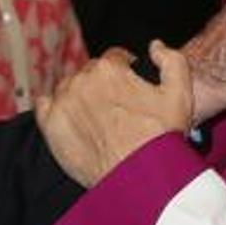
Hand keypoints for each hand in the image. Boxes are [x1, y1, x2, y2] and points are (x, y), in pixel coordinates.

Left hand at [36, 42, 191, 187]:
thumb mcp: (180, 93)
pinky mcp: (50, 125)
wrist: (140, 178)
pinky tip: (72, 121)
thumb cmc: (160, 138)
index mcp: (110, 68)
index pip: (115, 58)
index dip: (126, 71)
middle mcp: (82, 80)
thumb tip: (155, 46)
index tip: (130, 88)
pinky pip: (45, 105)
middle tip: (118, 109)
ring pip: (69, 88)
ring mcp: (63, 102)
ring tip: (98, 119)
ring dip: (81, 96)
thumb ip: (172, 60)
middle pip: (91, 73)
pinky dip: (55, 108)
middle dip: (104, 85)